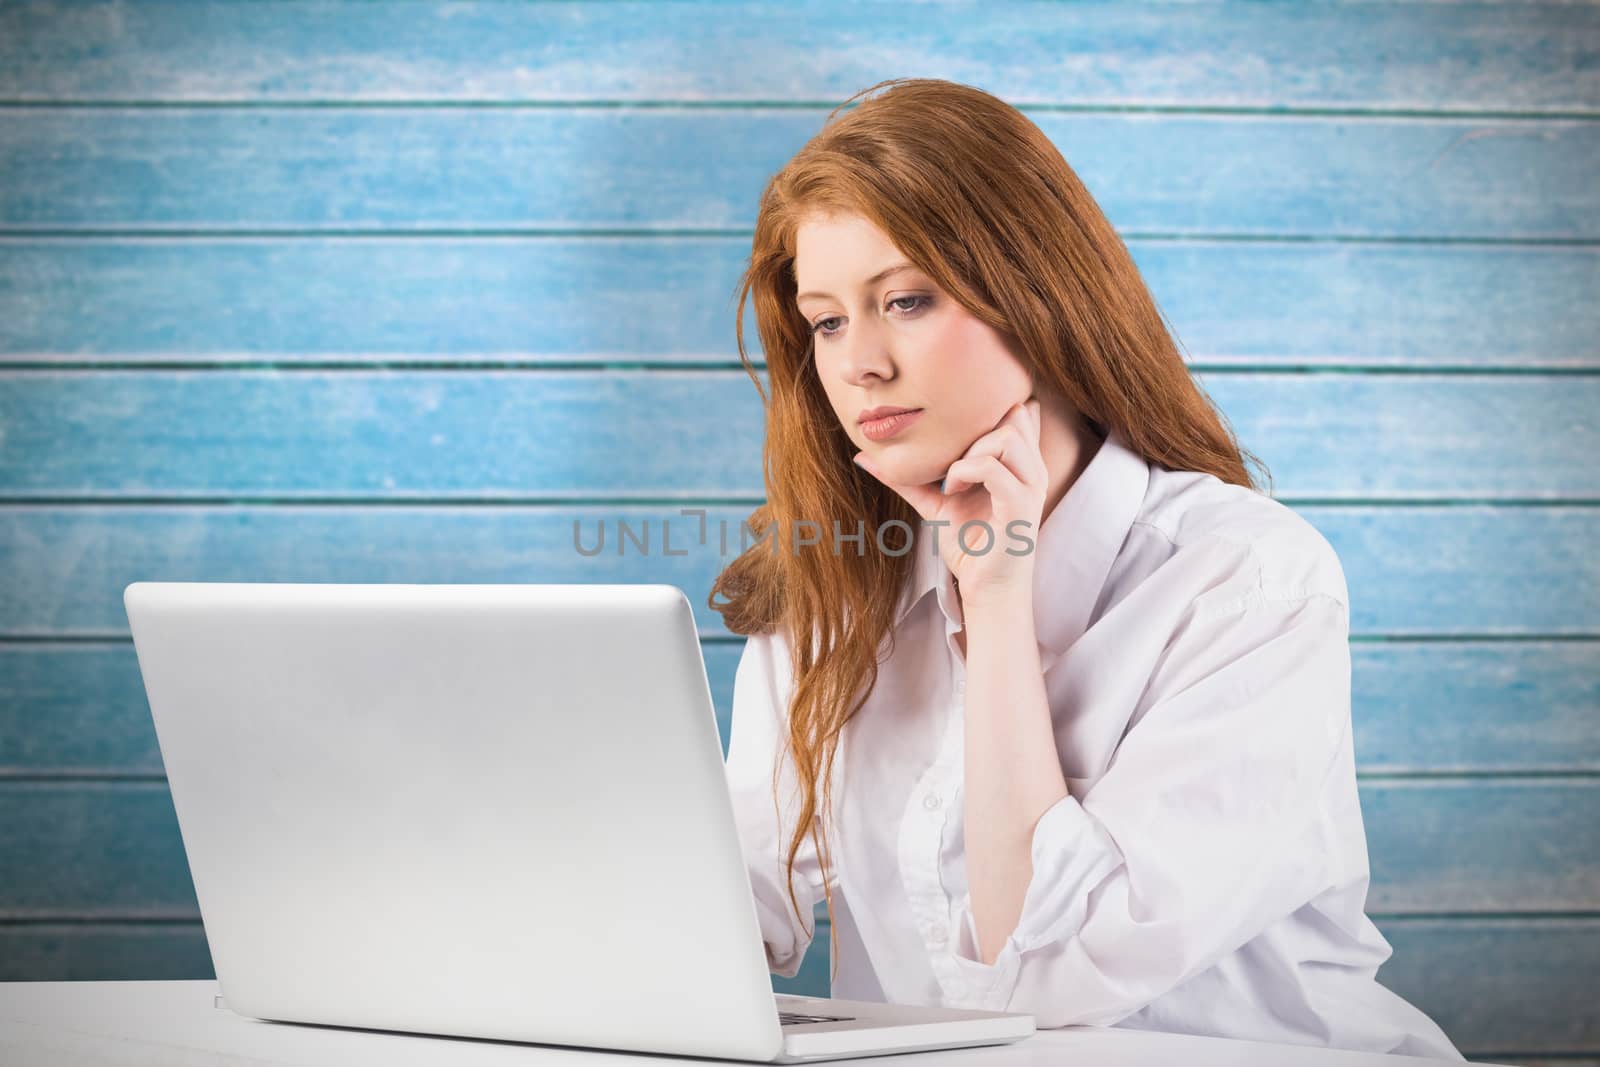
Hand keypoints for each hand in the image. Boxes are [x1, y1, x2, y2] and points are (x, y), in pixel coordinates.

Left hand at [854, 398, 1044, 605]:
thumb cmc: (969, 547)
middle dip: (973, 430)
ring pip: (1006, 436)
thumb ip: (909, 477)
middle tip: (951, 462)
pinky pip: (993, 468)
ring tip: (951, 479)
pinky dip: (964, 472)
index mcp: (1021, 464)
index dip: (985, 414)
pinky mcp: (1020, 507)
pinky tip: (951, 490)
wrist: (985, 590)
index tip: (954, 444)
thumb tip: (864, 456)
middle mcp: (1032, 470)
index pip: (1019, 411)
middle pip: (1013, 414)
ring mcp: (1030, 487)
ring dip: (970, 451)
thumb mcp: (936, 502)